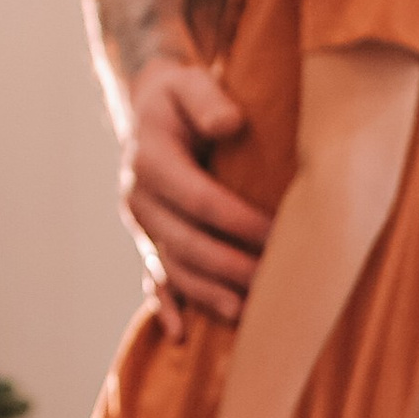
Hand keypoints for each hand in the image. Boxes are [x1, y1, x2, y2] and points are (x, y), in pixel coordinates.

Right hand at [120, 60, 270, 331]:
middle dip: (229, 266)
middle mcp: (139, 198)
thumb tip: (231, 123)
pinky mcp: (148, 241)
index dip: (238, 221)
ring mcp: (142, 225)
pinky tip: (181, 334)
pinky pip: (154, 278)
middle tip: (272, 284)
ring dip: (206, 294)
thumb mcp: (190, 83)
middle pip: (185, 242)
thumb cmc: (182, 97)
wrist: (150, 111)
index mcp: (150, 160)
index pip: (199, 198)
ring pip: (172, 267)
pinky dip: (166, 307)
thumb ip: (208, 98)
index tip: (279, 234)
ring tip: (243, 313)